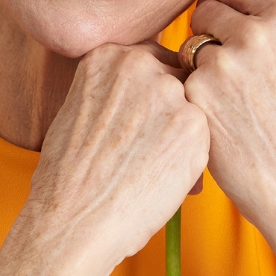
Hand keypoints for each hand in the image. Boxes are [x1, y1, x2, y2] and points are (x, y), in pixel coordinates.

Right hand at [25, 43, 209, 266]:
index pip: (151, 60)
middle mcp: (139, 64)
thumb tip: (146, 94)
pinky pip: (205, 137)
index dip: (151, 93)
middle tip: (149, 148)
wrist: (73, 220)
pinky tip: (162, 178)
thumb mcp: (80, 109)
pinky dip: (191, 159)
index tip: (143, 119)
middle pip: (176, 79)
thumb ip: (116, 90)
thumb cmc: (70, 177)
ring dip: (182, 135)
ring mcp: (169, 92)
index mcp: (108, 55)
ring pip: (192, 108)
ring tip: (152, 167)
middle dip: (170, 111)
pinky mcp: (194, 125)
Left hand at [183, 0, 275, 232]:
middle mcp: (258, 31)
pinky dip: (190, 100)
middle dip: (207, 35)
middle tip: (228, 74)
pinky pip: (179, 81)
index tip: (223, 21)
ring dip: (197, 70)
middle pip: (204, 9)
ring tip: (231, 107)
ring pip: (189, 48)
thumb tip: (232, 4)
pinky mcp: (198, 94)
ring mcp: (225, 61)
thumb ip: (270, 29)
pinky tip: (218, 125)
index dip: (221, 0)